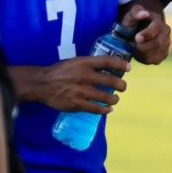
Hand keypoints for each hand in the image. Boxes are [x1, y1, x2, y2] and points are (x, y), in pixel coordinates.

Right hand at [8, 56, 129, 113]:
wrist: (43, 84)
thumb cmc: (60, 71)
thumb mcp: (75, 62)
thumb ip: (89, 65)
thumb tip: (106, 68)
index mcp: (84, 63)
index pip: (108, 62)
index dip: (121, 64)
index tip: (128, 68)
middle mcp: (85, 76)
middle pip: (111, 81)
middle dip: (121, 85)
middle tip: (123, 87)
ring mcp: (82, 91)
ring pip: (106, 97)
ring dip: (114, 99)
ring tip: (115, 99)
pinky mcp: (77, 104)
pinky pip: (96, 109)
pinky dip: (105, 110)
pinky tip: (108, 109)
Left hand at [124, 3, 170, 64]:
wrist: (137, 30)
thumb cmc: (134, 22)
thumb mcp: (131, 15)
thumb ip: (136, 12)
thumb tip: (144, 14)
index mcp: (158, 21)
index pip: (157, 28)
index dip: (147, 34)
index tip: (137, 38)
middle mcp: (165, 32)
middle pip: (158, 43)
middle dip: (143, 47)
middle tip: (132, 46)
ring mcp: (166, 43)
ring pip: (157, 53)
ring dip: (143, 53)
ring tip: (134, 48)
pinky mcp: (163, 54)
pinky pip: (156, 60)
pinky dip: (145, 59)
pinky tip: (139, 53)